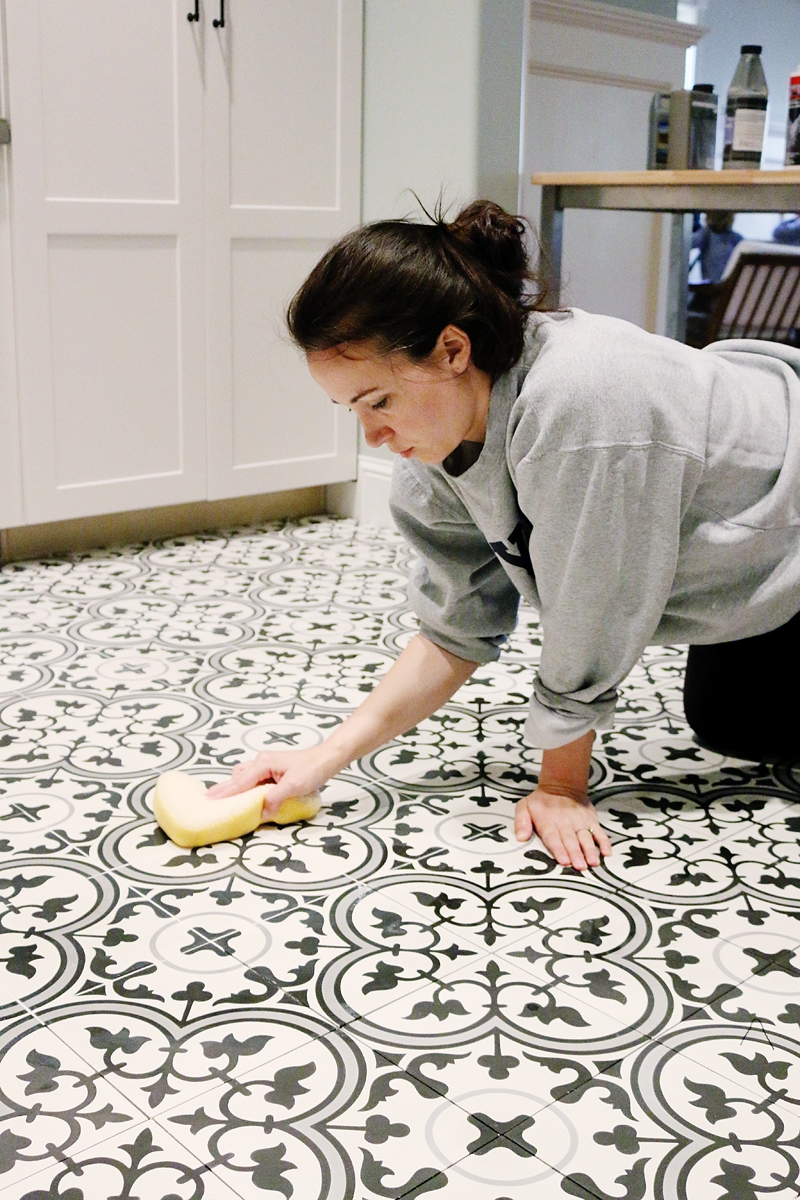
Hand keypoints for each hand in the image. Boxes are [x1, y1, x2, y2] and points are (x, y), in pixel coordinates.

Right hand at [206, 747, 335, 817]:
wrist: (327, 758)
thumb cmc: (312, 769)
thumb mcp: (294, 786)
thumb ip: (275, 798)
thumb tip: (260, 811)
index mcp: (263, 763)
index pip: (240, 782)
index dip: (225, 793)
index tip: (209, 801)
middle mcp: (261, 761)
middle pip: (237, 777)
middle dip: (224, 789)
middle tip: (209, 800)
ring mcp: (267, 764)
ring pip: (244, 776)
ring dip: (234, 787)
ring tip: (224, 800)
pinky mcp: (273, 769)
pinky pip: (252, 778)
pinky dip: (244, 786)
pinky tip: (244, 794)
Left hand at [514, 786, 610, 870]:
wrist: (562, 785)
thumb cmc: (541, 801)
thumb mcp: (524, 806)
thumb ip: (521, 822)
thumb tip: (520, 837)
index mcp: (548, 821)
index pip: (553, 837)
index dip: (559, 849)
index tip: (564, 861)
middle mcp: (565, 823)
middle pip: (571, 840)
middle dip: (576, 853)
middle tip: (580, 866)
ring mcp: (580, 822)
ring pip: (586, 837)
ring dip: (590, 850)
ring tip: (593, 862)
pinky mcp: (591, 820)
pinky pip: (599, 832)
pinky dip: (604, 842)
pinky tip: (607, 853)